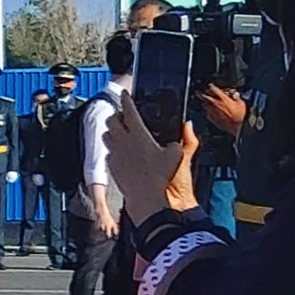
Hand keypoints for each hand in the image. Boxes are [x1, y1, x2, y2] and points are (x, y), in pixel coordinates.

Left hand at [109, 93, 201, 220]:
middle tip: (125, 115)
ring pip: (106, 135)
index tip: (125, 94)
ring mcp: (114, 154)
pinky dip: (113, 148)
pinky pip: (108, 152)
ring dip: (112, 131)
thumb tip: (188, 125)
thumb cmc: (165, 177)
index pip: (129, 111)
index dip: (126, 100)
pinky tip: (122, 152)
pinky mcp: (111, 167)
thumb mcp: (180, 154)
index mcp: (138, 134)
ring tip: (121, 132)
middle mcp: (122, 142)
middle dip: (117, 115)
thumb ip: (186, 138)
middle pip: (112, 120)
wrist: (149, 199)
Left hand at [196, 84, 248, 132]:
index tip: (210, 86)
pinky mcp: (210, 117)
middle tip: (198, 92)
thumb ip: (236, 98)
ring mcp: (211, 110)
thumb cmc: (239, 115)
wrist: (236, 126)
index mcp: (222, 98)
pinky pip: (206, 112)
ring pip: (204, 104)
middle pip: (204, 96)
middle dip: (201, 93)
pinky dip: (207, 110)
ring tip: (204, 101)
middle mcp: (215, 103)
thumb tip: (235, 94)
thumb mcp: (241, 104)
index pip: (213, 89)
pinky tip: (209, 111)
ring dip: (204, 102)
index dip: (211, 86)